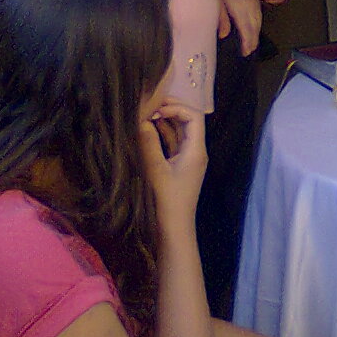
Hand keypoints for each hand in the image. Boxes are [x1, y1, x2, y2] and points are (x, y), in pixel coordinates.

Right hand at [136, 99, 205, 226]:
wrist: (172, 229)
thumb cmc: (165, 201)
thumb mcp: (154, 170)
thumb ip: (148, 143)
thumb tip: (141, 119)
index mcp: (196, 150)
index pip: (194, 116)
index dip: (176, 107)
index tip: (155, 109)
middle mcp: (196, 151)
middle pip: (189, 121)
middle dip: (170, 111)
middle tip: (149, 106)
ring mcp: (188, 159)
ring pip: (180, 131)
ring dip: (164, 122)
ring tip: (144, 115)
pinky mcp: (179, 166)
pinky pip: (173, 143)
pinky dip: (162, 134)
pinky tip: (146, 130)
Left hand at [212, 0, 261, 55]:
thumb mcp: (215, 1)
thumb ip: (221, 19)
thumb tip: (223, 35)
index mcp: (240, 6)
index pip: (247, 29)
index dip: (247, 43)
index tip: (245, 52)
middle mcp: (250, 4)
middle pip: (255, 27)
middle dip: (253, 40)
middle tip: (248, 52)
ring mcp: (253, 0)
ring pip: (259, 21)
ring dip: (256, 33)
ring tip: (252, 44)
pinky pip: (259, 14)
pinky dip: (257, 24)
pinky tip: (254, 28)